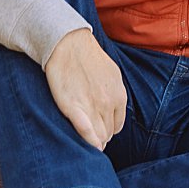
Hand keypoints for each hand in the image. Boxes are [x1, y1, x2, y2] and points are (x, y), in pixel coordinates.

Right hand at [45, 27, 126, 148]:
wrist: (69, 43)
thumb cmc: (88, 57)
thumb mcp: (112, 74)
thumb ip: (114, 94)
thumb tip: (113, 108)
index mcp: (119, 96)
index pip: (116, 126)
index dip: (107, 129)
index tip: (98, 129)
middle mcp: (109, 104)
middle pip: (107, 133)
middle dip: (100, 136)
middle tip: (89, 136)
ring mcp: (92, 107)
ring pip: (98, 137)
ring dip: (93, 140)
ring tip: (84, 138)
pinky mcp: (73, 108)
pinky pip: (86, 132)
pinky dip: (88, 141)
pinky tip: (87, 144)